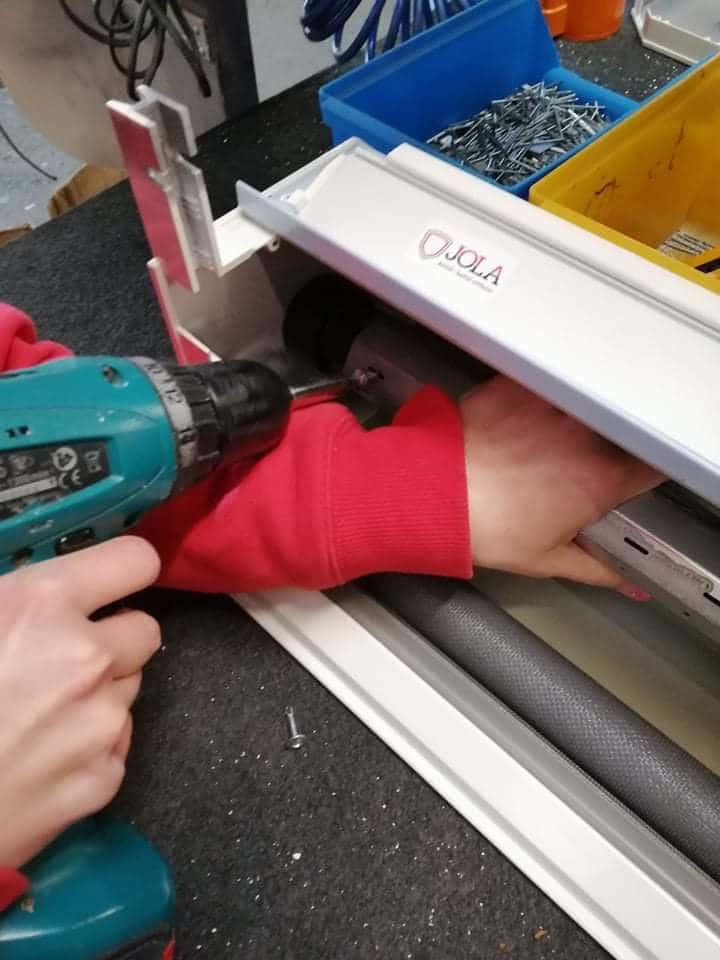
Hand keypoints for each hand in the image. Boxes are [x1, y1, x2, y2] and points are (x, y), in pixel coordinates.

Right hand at [0, 537, 160, 868]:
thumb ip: (15, 597)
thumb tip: (43, 593)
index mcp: (42, 605)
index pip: (136, 560)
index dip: (124, 569)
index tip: (111, 582)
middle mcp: (86, 658)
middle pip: (145, 631)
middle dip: (114, 639)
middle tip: (67, 657)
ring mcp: (101, 723)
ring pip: (129, 688)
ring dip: (99, 693)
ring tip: (40, 714)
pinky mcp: (104, 779)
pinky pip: (115, 744)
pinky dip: (89, 747)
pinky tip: (40, 758)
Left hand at [461, 376, 662, 594]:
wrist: (435, 492)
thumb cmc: (486, 528)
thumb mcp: (546, 559)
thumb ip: (598, 569)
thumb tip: (626, 582)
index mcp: (602, 479)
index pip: (653, 468)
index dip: (645, 473)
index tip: (634, 480)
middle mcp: (587, 437)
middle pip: (617, 435)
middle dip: (604, 449)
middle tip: (572, 469)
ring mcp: (554, 407)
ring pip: (580, 410)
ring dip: (569, 425)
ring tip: (536, 448)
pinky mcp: (522, 388)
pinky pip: (543, 391)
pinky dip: (535, 405)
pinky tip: (515, 426)